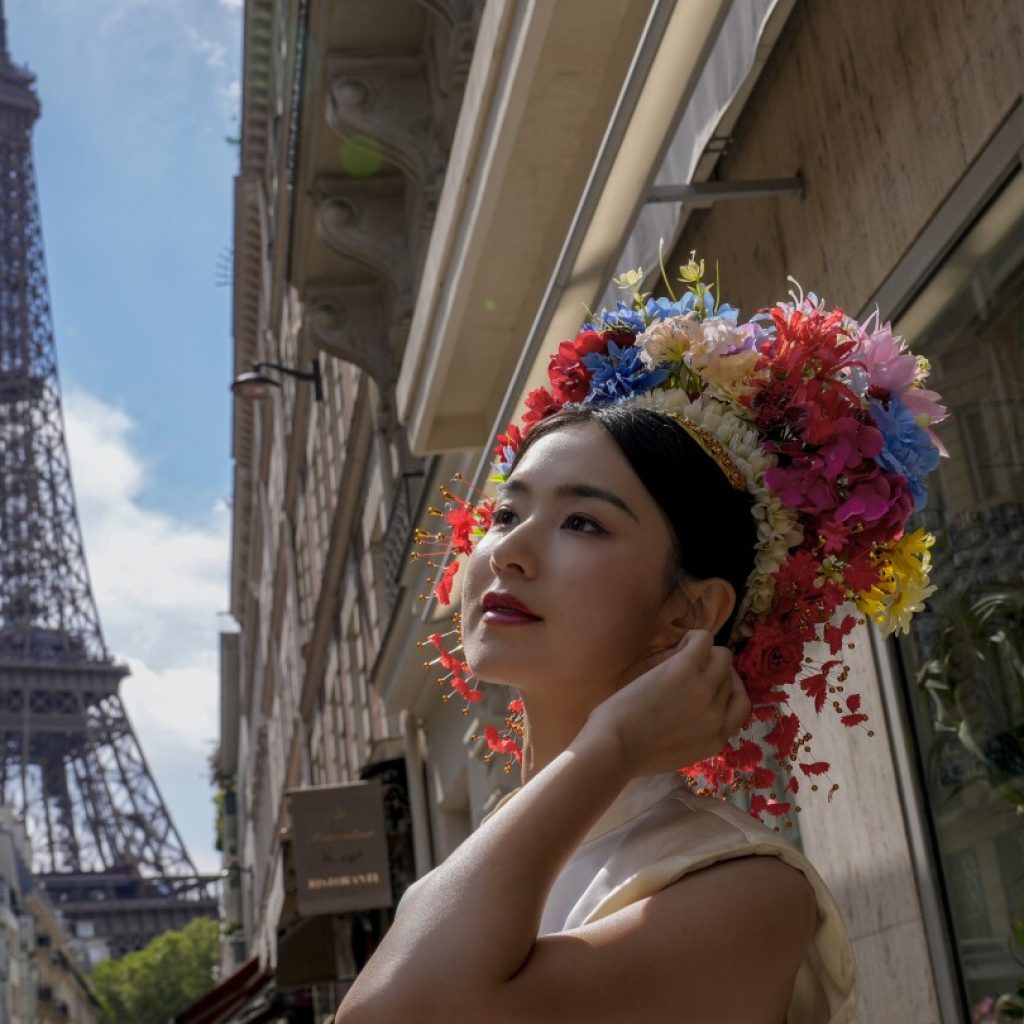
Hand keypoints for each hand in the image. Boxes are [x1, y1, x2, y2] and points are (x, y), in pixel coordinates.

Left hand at [584, 630, 749, 776]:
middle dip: (714, 670)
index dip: (729, 689)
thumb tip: (693, 713)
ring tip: (684, 653)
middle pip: (729, 678)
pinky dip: (695, 637)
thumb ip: (694, 735)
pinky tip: (681, 643)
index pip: (740, 705)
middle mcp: (717, 715)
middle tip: (693, 666)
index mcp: (717, 740)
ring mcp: (704, 690)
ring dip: (707, 652)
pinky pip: (703, 640)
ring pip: (722, 656)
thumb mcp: (678, 753)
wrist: (614, 748)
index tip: (712, 683)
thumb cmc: (632, 753)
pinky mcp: (685, 669)